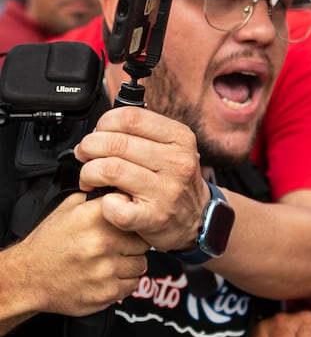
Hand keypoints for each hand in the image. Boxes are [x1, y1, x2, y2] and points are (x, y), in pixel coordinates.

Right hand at [11, 193, 147, 316]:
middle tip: (117, 247)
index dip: (135, 221)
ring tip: (110, 262)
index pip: (137, 214)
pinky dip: (124, 281)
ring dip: (129, 264)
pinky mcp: (108, 292)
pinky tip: (107, 276)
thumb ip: (98, 200)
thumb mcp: (68, 210)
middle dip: (133, 244)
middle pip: (143, 241)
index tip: (130, 225)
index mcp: (95, 218)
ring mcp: (106, 269)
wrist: (28, 277)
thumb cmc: (49, 244)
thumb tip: (123, 194)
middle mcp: (102, 242)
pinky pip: (133, 284)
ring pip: (141, 264)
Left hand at [74, 106, 208, 252]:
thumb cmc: (175, 181)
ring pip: (109, 169)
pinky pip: (113, 206)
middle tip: (86, 156)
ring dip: (89, 173)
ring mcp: (166, 192)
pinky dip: (103, 204)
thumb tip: (102, 127)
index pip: (131, 118)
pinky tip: (110, 201)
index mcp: (181, 139)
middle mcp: (177, 164)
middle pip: (115, 143)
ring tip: (91, 179)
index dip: (104, 123)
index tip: (99, 133)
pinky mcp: (154, 217)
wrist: (198, 219)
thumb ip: (144, 132)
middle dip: (88, 148)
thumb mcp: (173, 148)